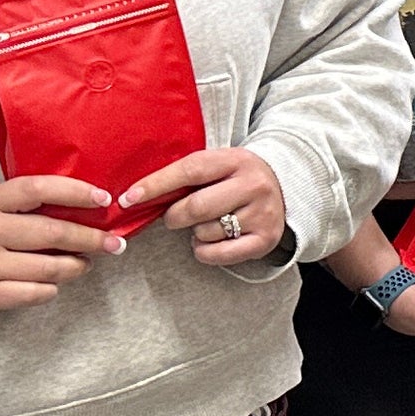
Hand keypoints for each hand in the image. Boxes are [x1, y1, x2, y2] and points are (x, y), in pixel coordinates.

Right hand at [0, 174, 118, 318]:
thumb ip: (17, 205)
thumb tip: (75, 208)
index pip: (38, 189)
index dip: (75, 192)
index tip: (103, 199)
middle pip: (53, 233)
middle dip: (91, 238)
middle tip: (114, 242)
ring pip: (50, 267)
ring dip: (77, 266)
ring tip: (85, 263)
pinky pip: (34, 293)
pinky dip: (51, 288)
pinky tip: (55, 283)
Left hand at [130, 146, 291, 265]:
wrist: (286, 186)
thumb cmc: (236, 178)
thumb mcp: (219, 165)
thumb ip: (186, 176)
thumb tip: (135, 196)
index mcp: (236, 160)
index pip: (190, 170)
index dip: (156, 185)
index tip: (128, 198)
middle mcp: (254, 185)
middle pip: (195, 207)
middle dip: (173, 216)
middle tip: (173, 217)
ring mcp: (262, 213)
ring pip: (206, 232)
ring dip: (195, 233)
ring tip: (207, 224)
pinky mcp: (265, 239)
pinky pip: (218, 254)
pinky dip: (204, 251)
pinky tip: (210, 241)